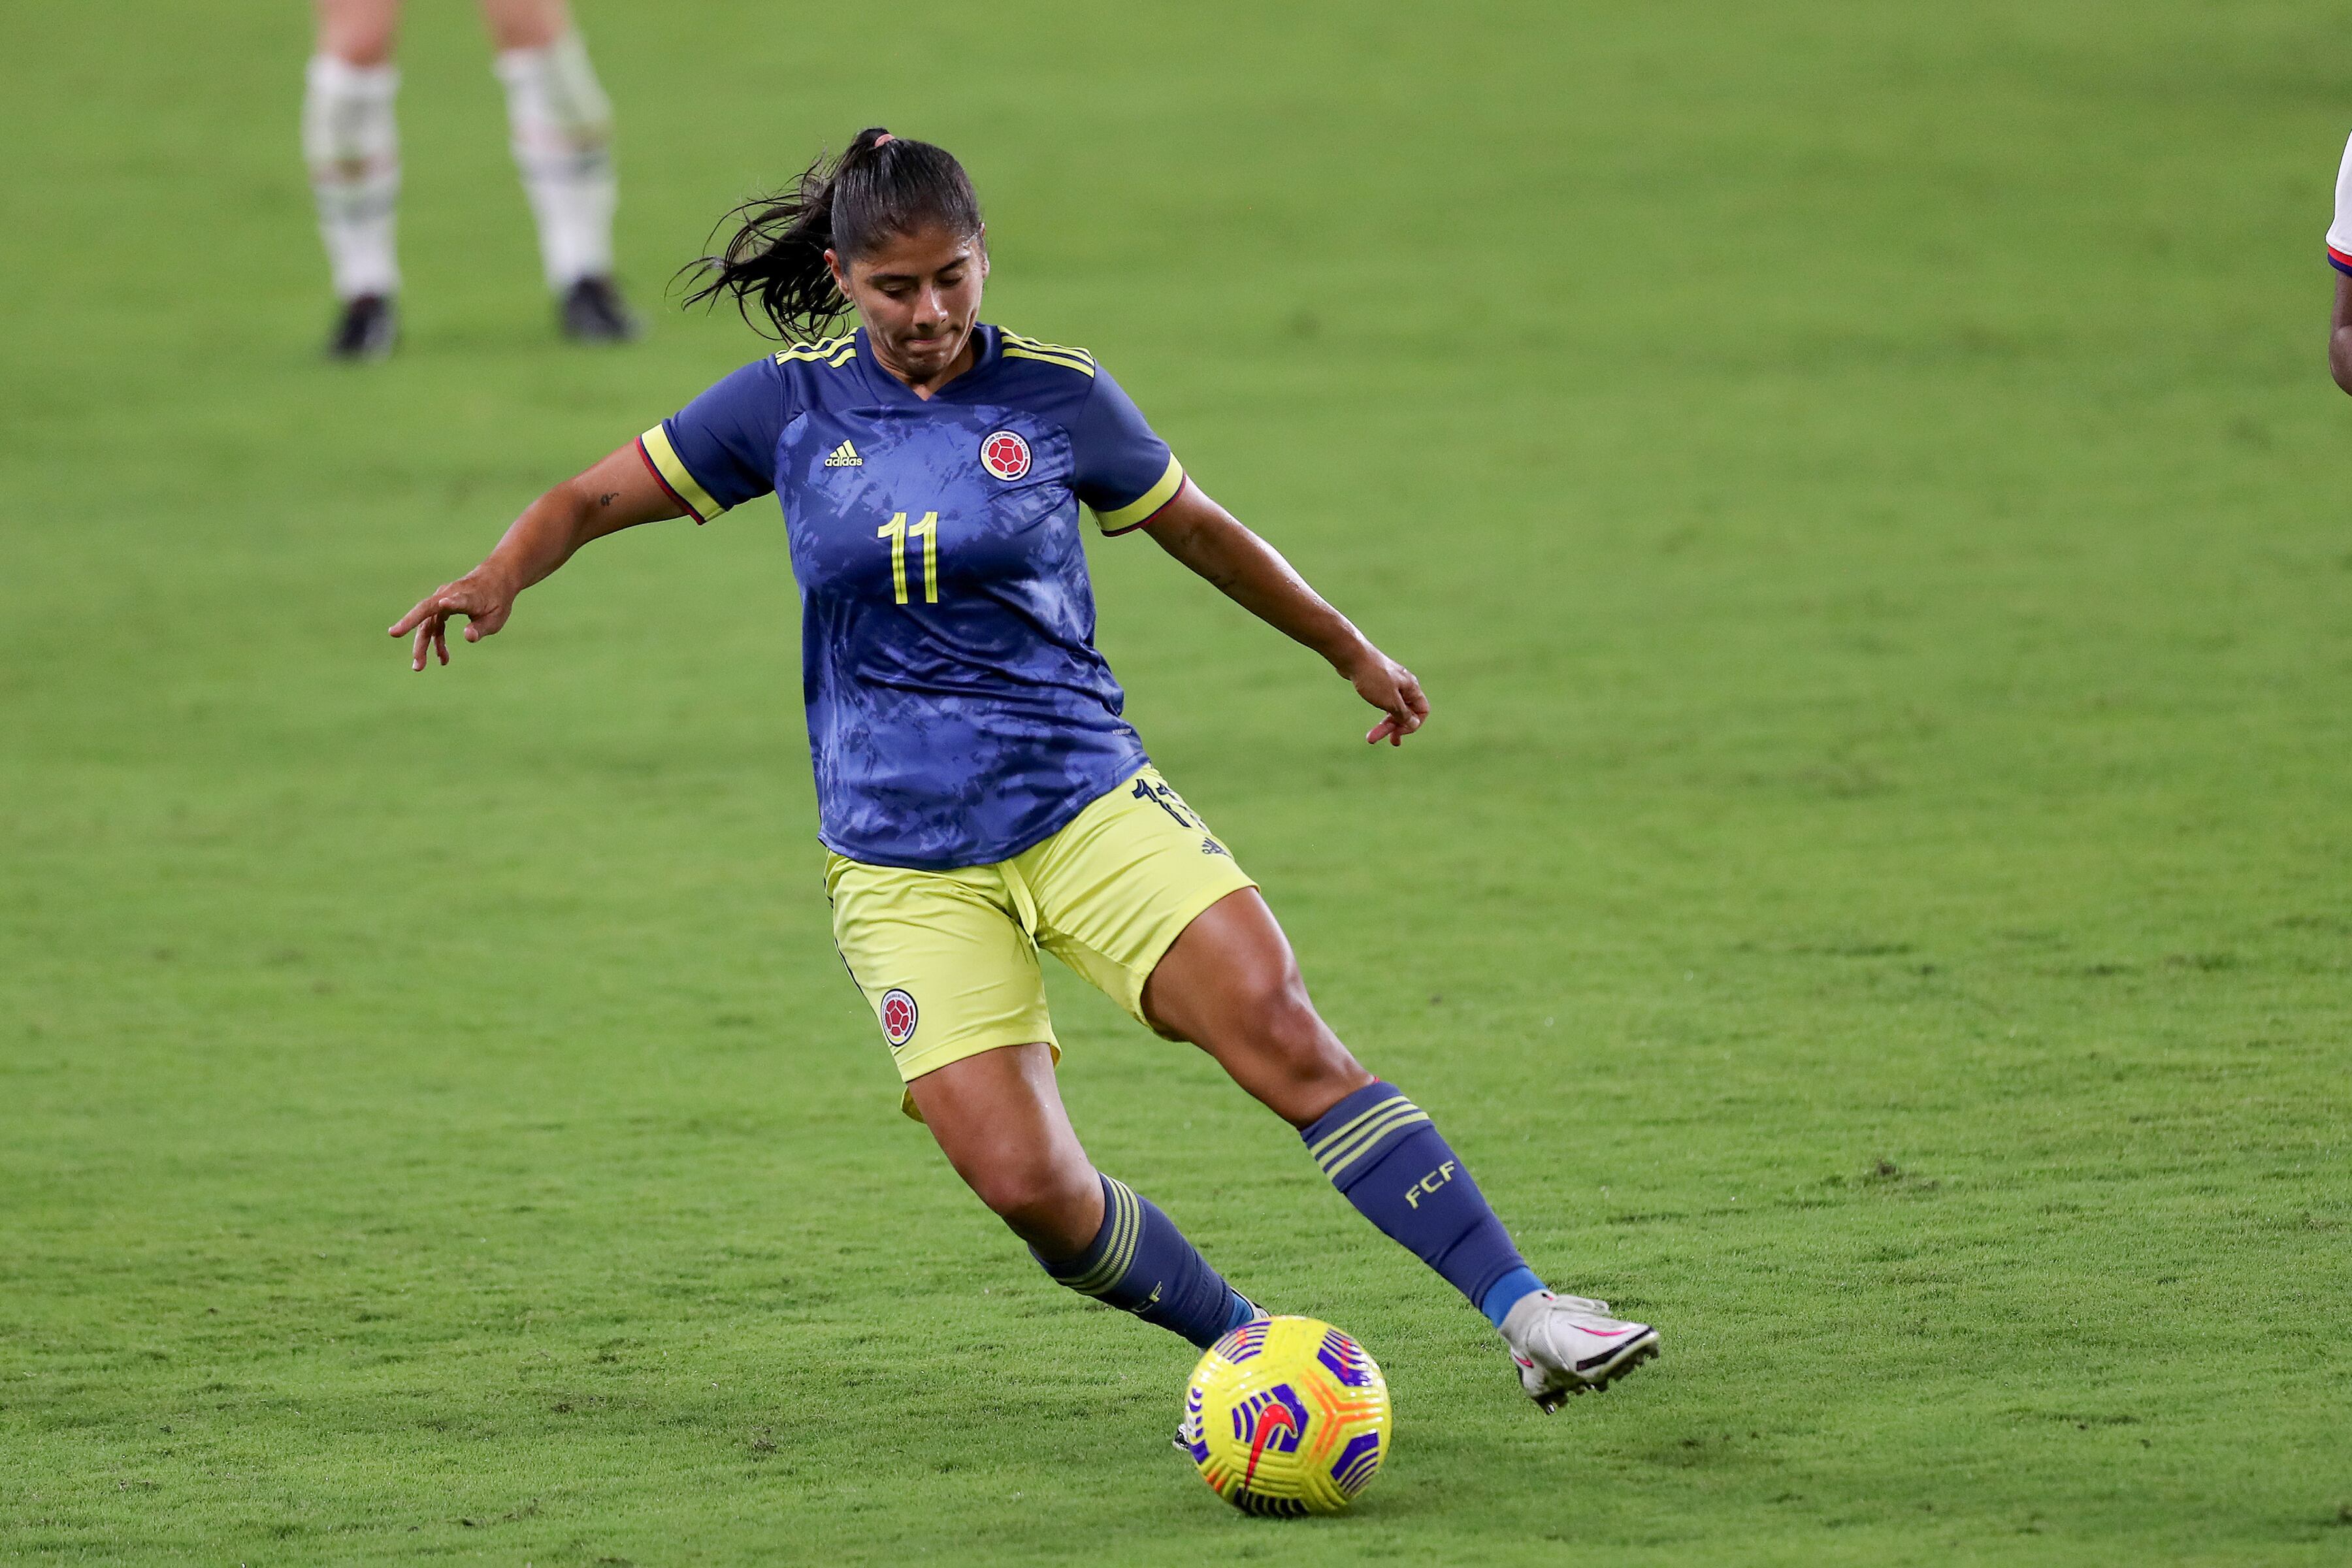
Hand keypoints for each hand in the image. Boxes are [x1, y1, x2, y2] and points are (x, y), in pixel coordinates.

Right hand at [388, 569, 515, 671]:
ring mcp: (443, 599)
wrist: (495, 579)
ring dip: (422, 643)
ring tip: (420, 666)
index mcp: (469, 596)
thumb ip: (481, 628)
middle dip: (413, 628)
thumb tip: (468, 637)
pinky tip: (441, 657)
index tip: (444, 603)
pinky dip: (436, 640)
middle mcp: (450, 594)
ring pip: (427, 621)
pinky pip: (434, 624)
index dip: (452, 602)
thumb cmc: (497, 600)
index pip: (458, 599)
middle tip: (402, 644)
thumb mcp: (496, 617)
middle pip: (427, 611)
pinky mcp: (441, 605)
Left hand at [1344, 647, 1428, 746]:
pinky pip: (1384, 701)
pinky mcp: (1378, 682)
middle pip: (1406, 712)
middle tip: (1388, 742)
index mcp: (1411, 688)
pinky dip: (1379, 712)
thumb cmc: (1372, 678)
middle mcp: (1404, 685)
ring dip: (1384, 724)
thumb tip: (1414, 723)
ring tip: (1371, 738)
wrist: (1352, 656)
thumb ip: (1403, 714)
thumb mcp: (1390, 701)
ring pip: (1393, 708)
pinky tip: (1372, 718)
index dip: (1414, 725)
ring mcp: (1391, 683)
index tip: (1398, 732)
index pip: (1422, 711)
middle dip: (1396, 728)